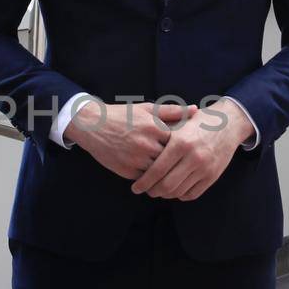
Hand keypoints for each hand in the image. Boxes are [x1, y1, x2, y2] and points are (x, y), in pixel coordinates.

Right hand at [66, 99, 197, 180]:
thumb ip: (172, 111)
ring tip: (174, 173)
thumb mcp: (147, 109)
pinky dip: (152, 179)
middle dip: (177, 162)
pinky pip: (146, 179)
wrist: (92, 125)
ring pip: (160, 172)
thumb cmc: (123, 116)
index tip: (189, 149)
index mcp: (154, 128)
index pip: (179, 143)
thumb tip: (195, 110)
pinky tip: (157, 177)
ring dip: (166, 173)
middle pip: (171, 159)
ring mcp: (136, 159)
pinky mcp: (127, 171)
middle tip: (185, 165)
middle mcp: (146, 144)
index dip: (185, 147)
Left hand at [130, 98, 253, 200]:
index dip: (144, 182)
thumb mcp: (178, 123)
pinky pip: (193, 194)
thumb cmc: (198, 121)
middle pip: (167, 185)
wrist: (229, 123)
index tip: (135, 187)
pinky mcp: (213, 176)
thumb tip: (138, 150)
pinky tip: (174, 190)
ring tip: (158, 190)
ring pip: (179, 191)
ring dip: (165, 194)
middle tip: (145, 191)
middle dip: (152, 191)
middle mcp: (193, 157)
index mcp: (180, 143)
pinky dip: (181, 195)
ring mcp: (205, 168)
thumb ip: (160, 135)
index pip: (157, 170)